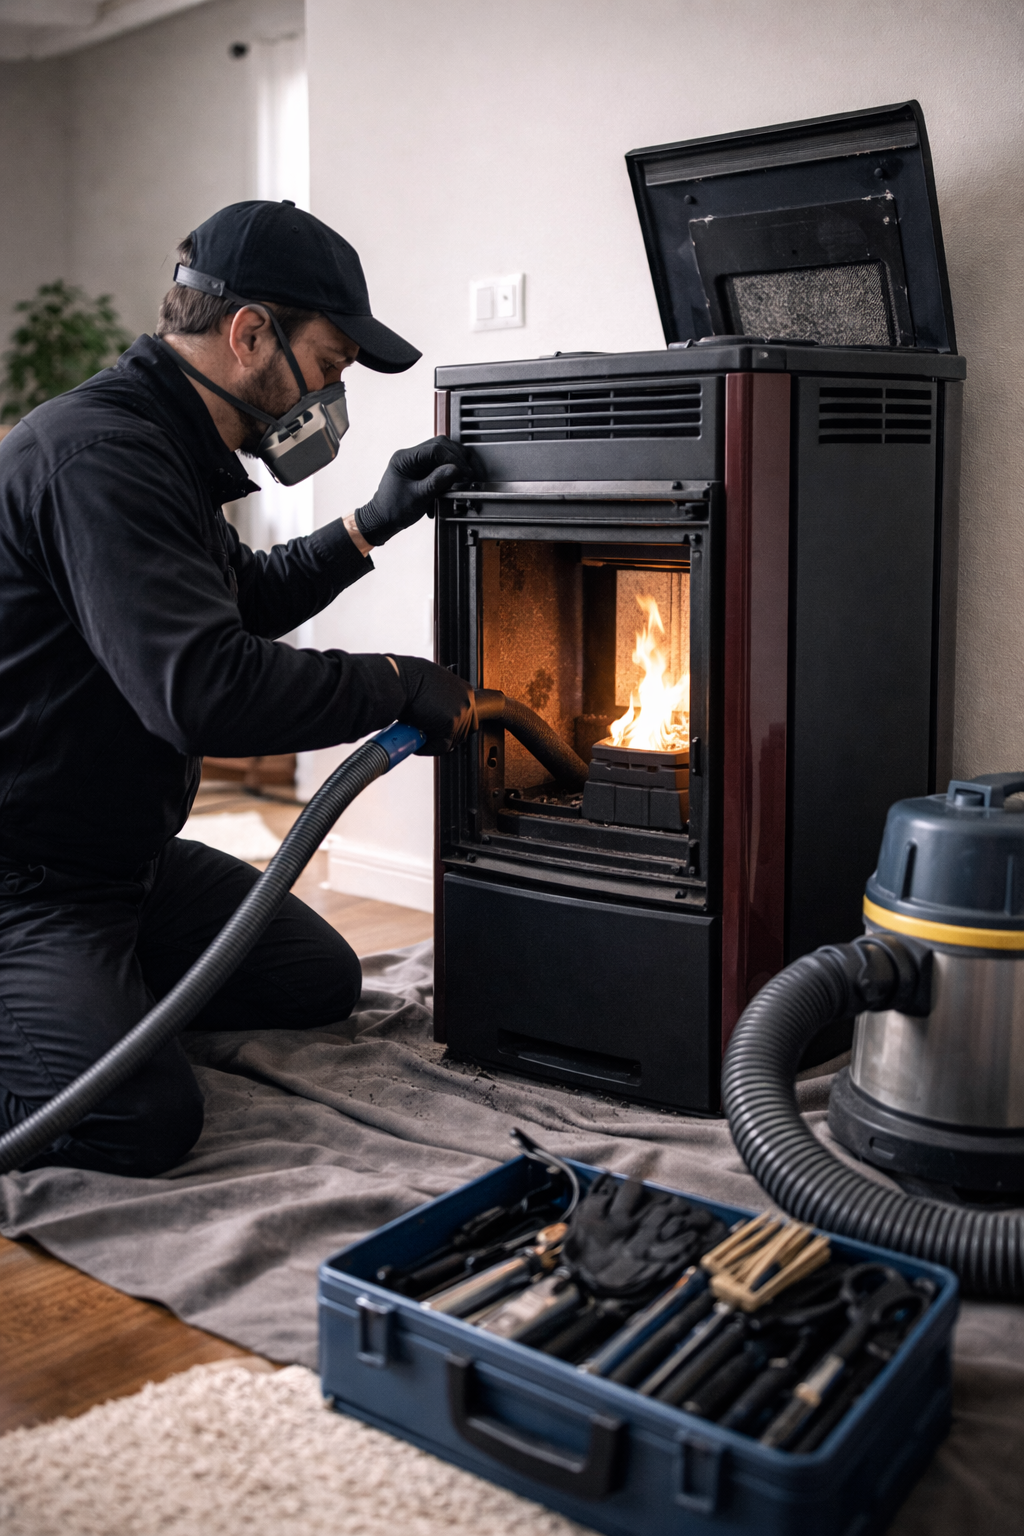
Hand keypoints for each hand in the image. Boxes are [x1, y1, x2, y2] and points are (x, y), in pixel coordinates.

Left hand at [354, 437, 474, 545]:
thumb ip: (436, 482)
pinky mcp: (421, 470)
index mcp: (404, 458)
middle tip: (467, 472)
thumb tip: (455, 469)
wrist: (383, 520)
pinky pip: (438, 464)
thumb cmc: (393, 510)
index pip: (434, 449)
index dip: (452, 459)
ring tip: (463, 476)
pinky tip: (454, 480)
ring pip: (441, 453)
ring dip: (454, 463)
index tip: (464, 471)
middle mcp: (410, 456)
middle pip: (439, 446)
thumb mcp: (418, 497)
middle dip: (456, 458)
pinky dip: (448, 471)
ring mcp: (415, 462)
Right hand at [391, 656, 476, 754]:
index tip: (441, 732)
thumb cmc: (408, 680)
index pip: (470, 719)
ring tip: (419, 736)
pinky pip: (441, 746)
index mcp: (465, 691)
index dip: (454, 728)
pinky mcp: (449, 724)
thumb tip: (439, 717)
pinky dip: (428, 748)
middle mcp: (466, 701)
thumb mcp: (433, 686)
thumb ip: (442, 701)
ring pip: (452, 741)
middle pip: (463, 732)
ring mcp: (460, 713)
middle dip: (445, 736)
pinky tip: (416, 741)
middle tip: (428, 736)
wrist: (398, 679)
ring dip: (435, 742)